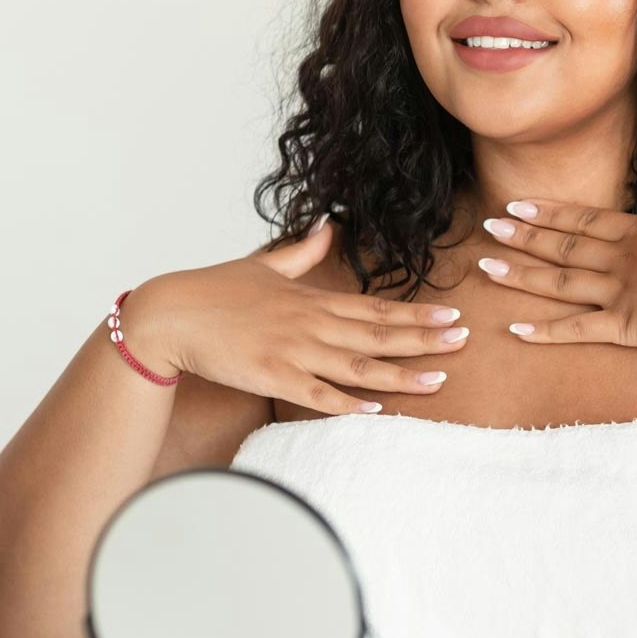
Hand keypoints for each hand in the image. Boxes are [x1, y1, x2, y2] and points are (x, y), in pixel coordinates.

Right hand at [119, 219, 470, 414]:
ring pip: (358, 365)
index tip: (452, 315)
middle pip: (379, 333)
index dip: (417, 313)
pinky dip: (347, 402)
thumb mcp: (265, 265)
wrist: (170, 315)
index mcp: (313, 299)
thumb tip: (326, 227)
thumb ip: (302, 251)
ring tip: (439, 379)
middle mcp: (312, 324)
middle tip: (464, 340)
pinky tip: (376, 410)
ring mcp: (293, 351)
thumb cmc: (215, 290)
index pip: (377, 307)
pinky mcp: (271, 377)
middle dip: (425, 338)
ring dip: (401, 374)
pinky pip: (316, 394)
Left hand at [476, 150, 636, 347]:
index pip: (583, 219)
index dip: (549, 212)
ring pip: (558, 283)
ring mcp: (616, 292)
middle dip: (523, 237)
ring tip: (486, 268)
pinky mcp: (622, 325)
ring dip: (521, 275)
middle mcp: (618, 259)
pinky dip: (546, 333)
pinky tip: (515, 331)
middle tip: (488, 228)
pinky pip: (576, 330)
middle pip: (562, 246)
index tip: (517, 205)